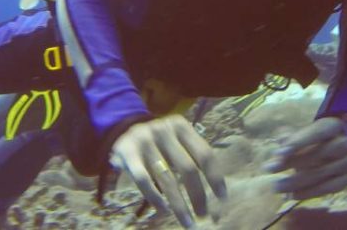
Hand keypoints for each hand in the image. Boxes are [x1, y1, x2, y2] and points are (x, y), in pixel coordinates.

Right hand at [110, 115, 226, 227]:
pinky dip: (155, 198)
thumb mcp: (177, 141)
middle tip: (204, 215)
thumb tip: (217, 193)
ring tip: (187, 222)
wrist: (124, 134)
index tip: (222, 198)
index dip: (215, 177)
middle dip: (198, 195)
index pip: (205, 154)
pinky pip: (144, 180)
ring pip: (167, 178)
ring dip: (179, 205)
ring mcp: (144, 140)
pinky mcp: (127, 152)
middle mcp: (164, 130)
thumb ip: (193, 157)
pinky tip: (163, 210)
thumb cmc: (160, 143)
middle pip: (188, 168)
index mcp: (181, 126)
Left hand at [265, 116, 346, 198]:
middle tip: (269, 169)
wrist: (337, 148)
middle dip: (291, 163)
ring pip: (321, 174)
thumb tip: (277, 151)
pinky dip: (308, 193)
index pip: (317, 133)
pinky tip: (291, 195)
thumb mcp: (303, 133)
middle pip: (318, 154)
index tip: (278, 154)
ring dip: (296, 182)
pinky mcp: (346, 179)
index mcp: (333, 126)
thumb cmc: (313, 139)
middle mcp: (344, 143)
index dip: (298, 143)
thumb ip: (290, 140)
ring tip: (276, 187)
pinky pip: (327, 189)